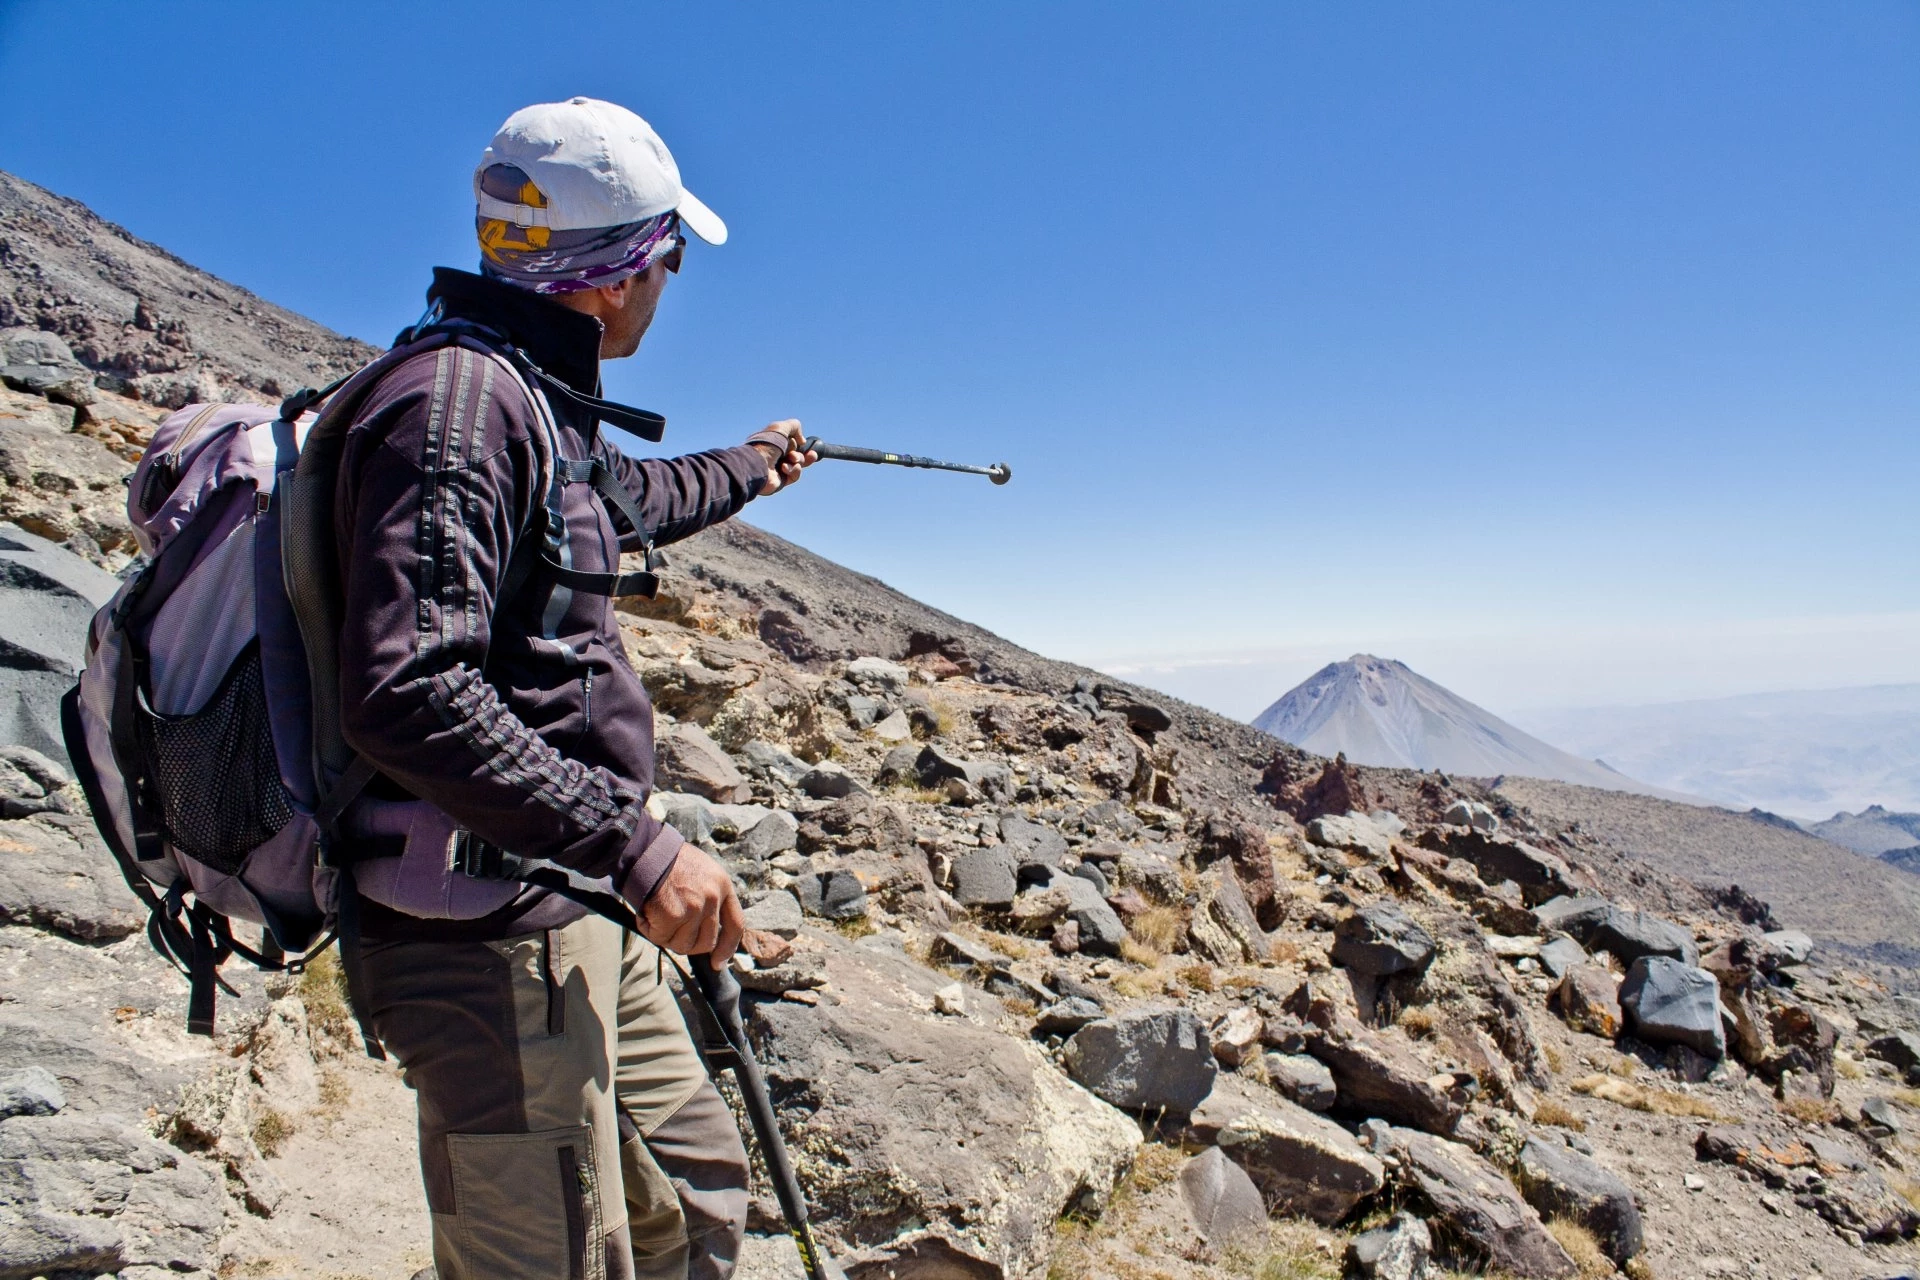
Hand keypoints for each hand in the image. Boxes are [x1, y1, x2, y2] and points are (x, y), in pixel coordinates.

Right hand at [640, 845, 744, 968]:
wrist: (645, 848)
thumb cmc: (668, 860)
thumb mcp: (702, 871)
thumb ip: (708, 898)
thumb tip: (706, 932)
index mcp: (723, 885)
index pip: (736, 925)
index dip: (728, 948)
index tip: (718, 962)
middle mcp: (713, 897)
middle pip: (707, 942)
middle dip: (688, 944)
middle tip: (670, 930)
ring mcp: (695, 907)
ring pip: (683, 945)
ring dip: (666, 936)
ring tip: (656, 914)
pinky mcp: (674, 915)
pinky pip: (661, 938)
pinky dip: (649, 930)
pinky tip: (646, 911)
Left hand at [750, 419, 816, 494]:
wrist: (757, 465)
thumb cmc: (766, 445)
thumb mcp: (780, 428)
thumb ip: (794, 426)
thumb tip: (802, 440)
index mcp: (773, 442)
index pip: (790, 442)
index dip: (799, 442)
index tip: (804, 442)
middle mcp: (776, 455)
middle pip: (797, 454)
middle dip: (806, 454)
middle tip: (812, 454)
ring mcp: (778, 468)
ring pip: (798, 464)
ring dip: (798, 460)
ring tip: (792, 459)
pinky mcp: (781, 480)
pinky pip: (795, 475)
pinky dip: (793, 470)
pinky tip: (785, 468)